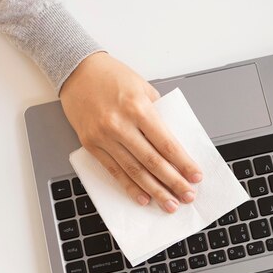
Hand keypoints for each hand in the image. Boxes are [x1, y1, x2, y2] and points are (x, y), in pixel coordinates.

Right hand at [60, 52, 202, 212]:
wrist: (76, 69)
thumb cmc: (112, 76)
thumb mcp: (143, 87)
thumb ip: (158, 115)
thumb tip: (173, 144)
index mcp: (138, 108)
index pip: (167, 144)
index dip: (183, 163)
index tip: (196, 177)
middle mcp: (120, 124)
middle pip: (153, 161)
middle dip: (173, 182)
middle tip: (188, 196)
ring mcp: (104, 136)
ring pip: (134, 170)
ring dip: (155, 190)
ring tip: (169, 203)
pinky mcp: (91, 144)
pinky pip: (113, 171)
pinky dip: (129, 187)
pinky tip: (143, 198)